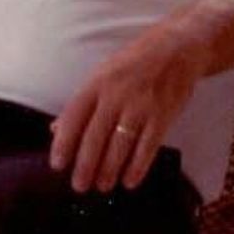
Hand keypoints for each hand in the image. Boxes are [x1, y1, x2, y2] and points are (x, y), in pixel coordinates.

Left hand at [48, 24, 204, 192]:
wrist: (176, 48)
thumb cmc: (136, 62)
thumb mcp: (104, 73)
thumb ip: (82, 102)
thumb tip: (57, 129)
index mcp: (99, 82)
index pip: (74, 115)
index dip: (63, 143)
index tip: (57, 165)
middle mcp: (117, 94)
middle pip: (95, 137)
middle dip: (85, 167)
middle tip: (79, 185)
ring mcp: (141, 105)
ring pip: (119, 147)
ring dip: (108, 172)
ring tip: (102, 185)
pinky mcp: (162, 116)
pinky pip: (146, 148)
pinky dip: (136, 168)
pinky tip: (129, 180)